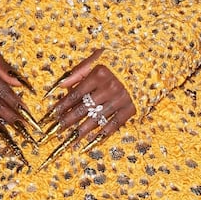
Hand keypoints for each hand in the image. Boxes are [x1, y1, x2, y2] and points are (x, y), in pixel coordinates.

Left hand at [38, 48, 134, 168]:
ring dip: (82, 131)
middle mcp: (108, 88)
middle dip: (69, 120)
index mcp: (99, 74)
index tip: (53, 114)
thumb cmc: (118, 59)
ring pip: (97, 119)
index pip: (76, 94)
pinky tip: (93, 140)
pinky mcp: (130, 109)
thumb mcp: (98, 58)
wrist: (147, 63)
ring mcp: (120, 100)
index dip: (63, 105)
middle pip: (83, 108)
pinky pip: (114, 124)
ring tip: (71, 139)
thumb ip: (78, 71)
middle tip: (57, 130)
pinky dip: (103, 134)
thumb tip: (60, 85)